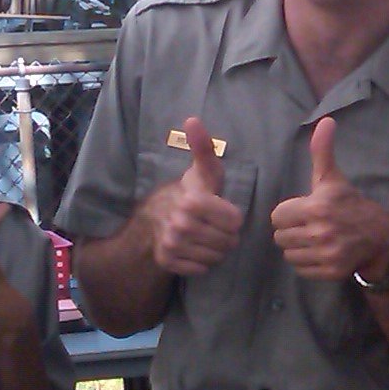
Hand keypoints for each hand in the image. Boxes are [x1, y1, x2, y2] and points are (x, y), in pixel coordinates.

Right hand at [143, 116, 242, 275]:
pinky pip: (201, 269)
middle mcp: (181, 224)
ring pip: (216, 257)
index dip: (232, 217)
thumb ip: (204, 148)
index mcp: (193, 201)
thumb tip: (193, 120)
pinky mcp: (168, 261)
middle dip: (226, 235)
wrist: (153, 217)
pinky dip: (201, 262)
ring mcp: (172, 244)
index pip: (235, 222)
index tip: (221, 210)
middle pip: (228, 242)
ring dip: (216, 250)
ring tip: (206, 236)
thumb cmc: (189, 191)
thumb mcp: (202, 171)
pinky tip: (195, 248)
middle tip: (214, 225)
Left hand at [270, 117, 388, 280]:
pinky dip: (307, 264)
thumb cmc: (351, 204)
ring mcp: (326, 254)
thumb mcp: (334, 179)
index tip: (303, 212)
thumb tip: (326, 121)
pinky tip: (320, 253)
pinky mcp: (331, 271)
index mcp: (316, 207)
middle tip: (309, 227)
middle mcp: (320, 231)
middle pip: (280, 237)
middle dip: (291, 231)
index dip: (288, 213)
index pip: (277, 216)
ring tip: (314, 240)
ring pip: (288, 254)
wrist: (381, 236)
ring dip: (298, 248)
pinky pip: (300, 270)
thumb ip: (322, 152)